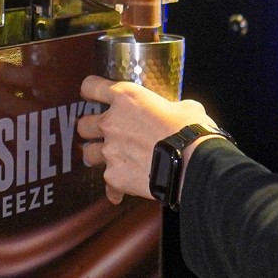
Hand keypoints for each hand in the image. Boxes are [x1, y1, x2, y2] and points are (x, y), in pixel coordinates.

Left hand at [77, 75, 215, 203]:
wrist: (194, 164)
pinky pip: (108, 184)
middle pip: (83, 124)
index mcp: (126, 98)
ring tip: (112, 160)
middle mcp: (111, 122)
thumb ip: (170, 108)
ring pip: (88, 153)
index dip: (90, 91)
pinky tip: (123, 190)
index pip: (91, 87)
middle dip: (91, 129)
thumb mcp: (184, 107)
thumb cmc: (192, 132)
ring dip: (99, 156)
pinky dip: (115, 187)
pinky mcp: (114, 177)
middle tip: (104, 134)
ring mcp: (110, 151)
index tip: (92, 96)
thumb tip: (176, 114)